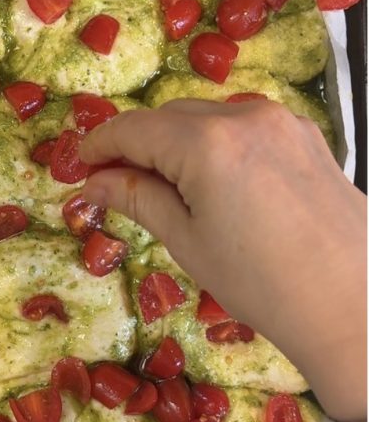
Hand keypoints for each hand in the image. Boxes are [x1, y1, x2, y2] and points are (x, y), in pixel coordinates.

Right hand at [80, 99, 366, 421]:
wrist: (353, 304)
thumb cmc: (262, 283)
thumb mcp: (188, 242)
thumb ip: (138, 198)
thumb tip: (94, 183)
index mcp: (207, 143)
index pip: (135, 129)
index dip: (101, 144)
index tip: (80, 164)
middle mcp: (245, 116)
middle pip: (171, 116)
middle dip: (138, 144)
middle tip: (115, 182)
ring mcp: (281, 122)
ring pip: (208, 118)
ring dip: (178, 142)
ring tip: (166, 187)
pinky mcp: (306, 135)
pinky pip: (245, 127)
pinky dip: (218, 144)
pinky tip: (215, 182)